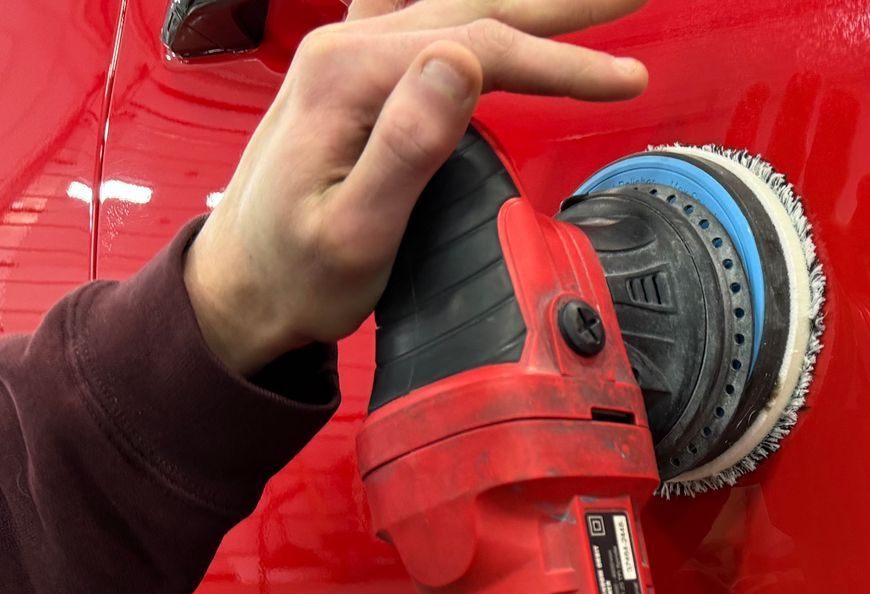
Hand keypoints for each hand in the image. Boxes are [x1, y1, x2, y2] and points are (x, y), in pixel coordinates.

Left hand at [184, 0, 649, 374]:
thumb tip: (460, 65)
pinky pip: (418, 13)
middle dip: (560, 9)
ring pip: (453, 4)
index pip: (480, 47)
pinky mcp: (350, 75)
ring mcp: (344, 55)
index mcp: (349, 76)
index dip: (561, 62)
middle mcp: (345, 47)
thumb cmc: (296, 274)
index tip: (626, 81)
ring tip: (588, 6)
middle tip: (633, 2)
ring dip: (524, 3)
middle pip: (473, 7)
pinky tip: (493, 9)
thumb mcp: (357, 229)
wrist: (237, 289)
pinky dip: (469, 9)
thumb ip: (409, 145)